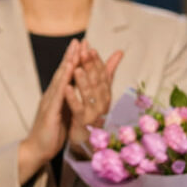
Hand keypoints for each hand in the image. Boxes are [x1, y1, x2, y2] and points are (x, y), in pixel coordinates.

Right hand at [18, 39, 80, 183]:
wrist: (37, 149)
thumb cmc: (52, 132)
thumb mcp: (65, 112)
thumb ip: (71, 99)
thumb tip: (78, 90)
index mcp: (57, 95)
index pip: (66, 74)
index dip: (73, 59)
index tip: (81, 45)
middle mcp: (52, 95)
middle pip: (62, 72)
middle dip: (70, 56)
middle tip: (78, 40)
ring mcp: (49, 103)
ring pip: (59, 81)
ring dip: (67, 65)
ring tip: (74, 52)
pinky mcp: (49, 113)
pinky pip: (58, 96)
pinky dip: (63, 84)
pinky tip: (68, 76)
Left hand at [63, 40, 122, 154]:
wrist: (85, 140)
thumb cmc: (92, 112)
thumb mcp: (100, 91)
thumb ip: (107, 72)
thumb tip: (119, 52)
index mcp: (105, 92)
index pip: (101, 73)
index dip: (95, 60)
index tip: (89, 46)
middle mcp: (102, 102)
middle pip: (97, 81)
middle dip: (90, 65)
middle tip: (84, 51)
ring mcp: (93, 112)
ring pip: (89, 94)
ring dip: (83, 80)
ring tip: (77, 67)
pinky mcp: (83, 122)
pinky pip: (78, 108)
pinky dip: (73, 97)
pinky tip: (67, 88)